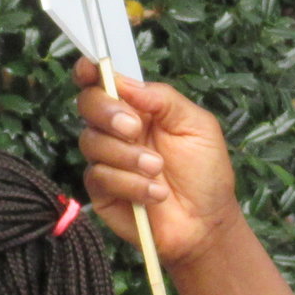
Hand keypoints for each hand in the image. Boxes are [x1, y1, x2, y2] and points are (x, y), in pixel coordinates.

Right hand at [72, 59, 242, 269]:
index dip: (90, 71)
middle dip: (108, 112)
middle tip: (135, 129)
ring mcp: (107, 159)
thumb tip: (126, 81)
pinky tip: (154, 193)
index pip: (104, 81)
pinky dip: (130, 184)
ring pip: (91, 142)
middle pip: (87, 104)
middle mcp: (117, 130)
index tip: (92, 70)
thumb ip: (163, 98)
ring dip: (128, 156)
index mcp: (138, 107)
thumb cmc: (205, 173)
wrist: (206, 223)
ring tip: (158, 170)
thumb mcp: (196, 125)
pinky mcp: (102, 190)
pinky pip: (100, 177)